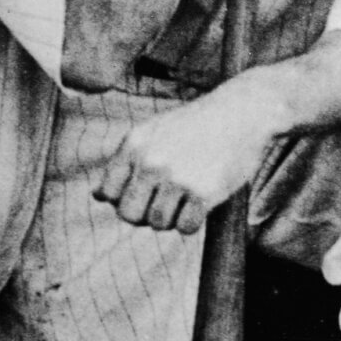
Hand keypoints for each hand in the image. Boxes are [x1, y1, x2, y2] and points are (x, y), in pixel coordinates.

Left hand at [93, 87, 279, 233]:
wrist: (243, 112)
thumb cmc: (196, 126)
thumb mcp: (153, 133)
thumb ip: (125, 163)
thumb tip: (97, 197)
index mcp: (134, 144)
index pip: (108, 194)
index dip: (125, 200)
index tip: (145, 194)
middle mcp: (151, 161)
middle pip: (129, 215)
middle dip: (145, 216)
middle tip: (167, 203)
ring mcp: (176, 177)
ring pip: (158, 224)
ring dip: (173, 219)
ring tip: (187, 198)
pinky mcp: (203, 192)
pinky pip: (186, 228)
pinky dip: (194, 223)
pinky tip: (202, 204)